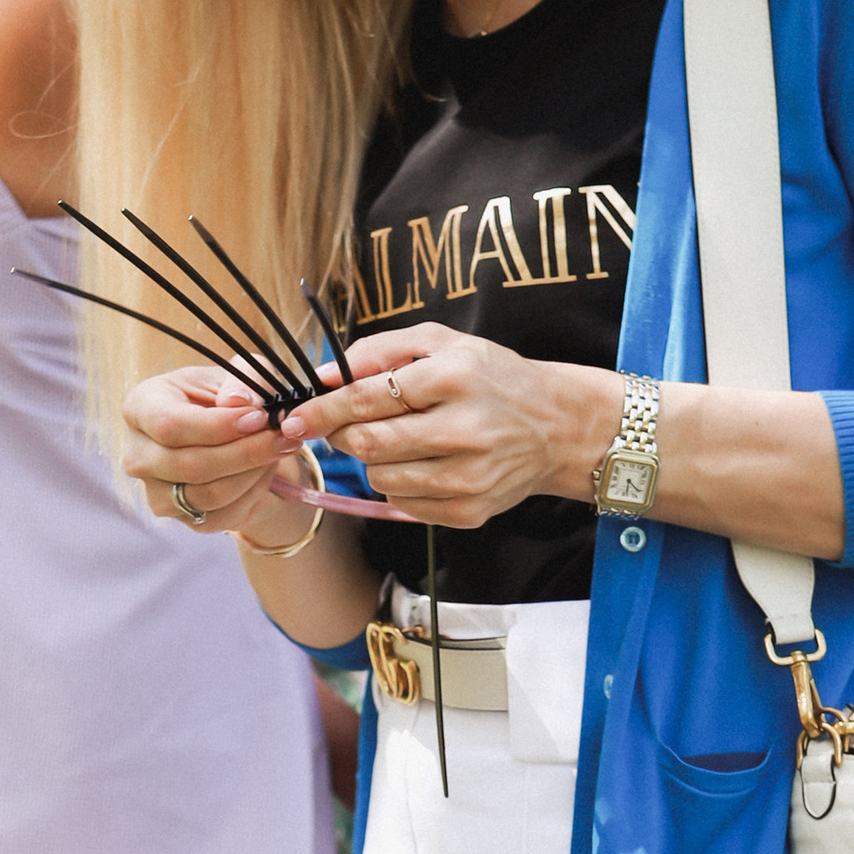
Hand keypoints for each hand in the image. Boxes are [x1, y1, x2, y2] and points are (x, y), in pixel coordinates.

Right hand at [121, 364, 308, 535]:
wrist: (226, 435)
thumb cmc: (226, 396)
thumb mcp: (239, 374)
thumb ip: (243, 379)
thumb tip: (238, 401)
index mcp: (141, 407)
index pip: (169, 426)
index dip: (217, 426)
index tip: (258, 417)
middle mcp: (138, 454)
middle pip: (190, 465)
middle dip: (246, 452)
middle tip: (284, 436)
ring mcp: (155, 491)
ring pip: (209, 494)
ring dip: (254, 473)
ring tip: (279, 448)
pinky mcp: (179, 517)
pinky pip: (223, 514)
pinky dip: (253, 492)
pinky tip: (266, 469)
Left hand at [279, 323, 613, 528]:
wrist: (557, 426)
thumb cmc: (491, 378)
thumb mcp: (442, 342)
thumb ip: (378, 350)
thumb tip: (323, 376)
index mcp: (454, 377)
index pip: (367, 399)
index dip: (323, 410)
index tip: (296, 416)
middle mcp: (463, 429)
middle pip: (367, 444)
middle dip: (342, 435)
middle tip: (344, 425)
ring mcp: (468, 476)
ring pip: (380, 478)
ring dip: (374, 460)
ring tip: (400, 440)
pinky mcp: (470, 511)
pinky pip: (404, 503)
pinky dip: (400, 484)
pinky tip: (425, 463)